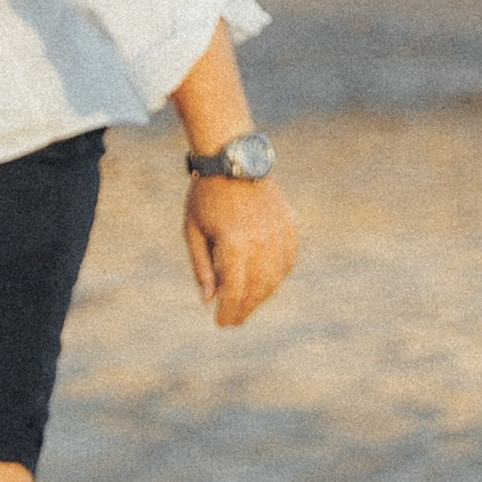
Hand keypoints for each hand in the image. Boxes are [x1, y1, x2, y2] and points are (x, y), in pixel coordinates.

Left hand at [183, 173, 298, 328]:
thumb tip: (208, 300)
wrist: (233, 157)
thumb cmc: (206, 195)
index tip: (222, 323)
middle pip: (257, 289)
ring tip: (248, 303)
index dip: (229, 312)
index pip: (235, 291)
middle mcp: (261, 241)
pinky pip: (289, 259)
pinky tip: (268, 282)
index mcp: (234, 244)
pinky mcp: (289, 223)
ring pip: (276, 277)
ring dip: (263, 296)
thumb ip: (202, 267)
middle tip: (234, 320)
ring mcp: (278, 232)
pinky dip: (280, 275)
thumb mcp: (193, 231)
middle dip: (245, 308)